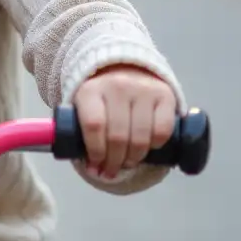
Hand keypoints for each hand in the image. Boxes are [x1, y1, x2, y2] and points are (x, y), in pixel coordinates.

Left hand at [72, 64, 176, 179]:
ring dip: (133, 159)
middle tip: (111, 171)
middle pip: (118, 136)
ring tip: (127, 163)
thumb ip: (76, 129)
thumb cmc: (101, 99)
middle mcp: (117, 85)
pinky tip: (146, 148)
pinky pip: (162, 131)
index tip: (94, 166)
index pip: (93, 125)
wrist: (126, 69)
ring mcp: (143, 89)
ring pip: (141, 138)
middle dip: (114, 162)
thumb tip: (76, 158)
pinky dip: (155, 146)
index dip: (96, 152)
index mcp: (90, 89)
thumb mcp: (83, 107)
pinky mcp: (164, 95)